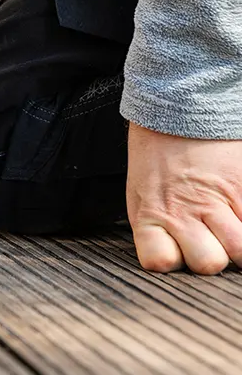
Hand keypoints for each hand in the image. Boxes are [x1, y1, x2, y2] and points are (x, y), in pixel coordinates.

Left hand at [127, 123, 241, 274]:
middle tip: (211, 239)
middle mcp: (183, 211)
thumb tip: (177, 258)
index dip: (172, 260)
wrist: (178, 111)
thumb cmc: (158, 156)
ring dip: (239, 245)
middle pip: (208, 264)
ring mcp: (218, 200)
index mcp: (150, 215)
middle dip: (213, 257)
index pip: (160, 262)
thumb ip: (157, 229)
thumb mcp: (143, 194)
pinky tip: (239, 212)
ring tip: (232, 228)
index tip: (177, 251)